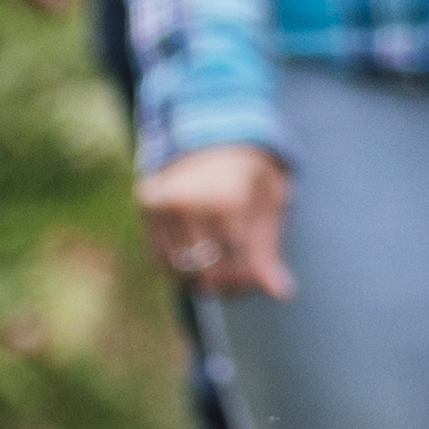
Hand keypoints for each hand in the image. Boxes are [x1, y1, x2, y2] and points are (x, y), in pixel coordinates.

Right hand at [140, 143, 292, 299]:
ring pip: (180, 271)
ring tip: (220, 270)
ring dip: (201, 281)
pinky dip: (179, 267)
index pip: (238, 266)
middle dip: (226, 286)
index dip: (248, 282)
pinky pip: (159, 257)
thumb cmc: (252, 174)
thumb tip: (282, 295)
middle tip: (238, 282)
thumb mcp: (270, 206)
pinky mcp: (147, 203)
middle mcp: (192, 201)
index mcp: (230, 200)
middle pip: (208, 273)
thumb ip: (270, 251)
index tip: (255, 282)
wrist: (214, 133)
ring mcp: (165, 202)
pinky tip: (197, 256)